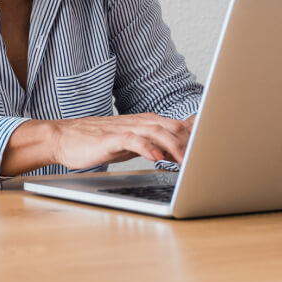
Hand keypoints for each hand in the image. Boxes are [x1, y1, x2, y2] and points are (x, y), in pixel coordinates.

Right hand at [51, 112, 194, 169]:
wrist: (66, 137)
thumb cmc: (100, 141)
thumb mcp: (133, 141)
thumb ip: (155, 141)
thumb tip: (180, 148)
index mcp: (148, 122)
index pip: (179, 126)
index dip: (197, 136)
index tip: (215, 148)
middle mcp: (140, 122)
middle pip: (173, 127)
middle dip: (191, 142)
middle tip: (207, 158)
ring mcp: (126, 128)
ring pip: (157, 131)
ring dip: (174, 145)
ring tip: (187, 160)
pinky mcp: (111, 138)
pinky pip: (133, 140)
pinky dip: (147, 146)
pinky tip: (156, 156)